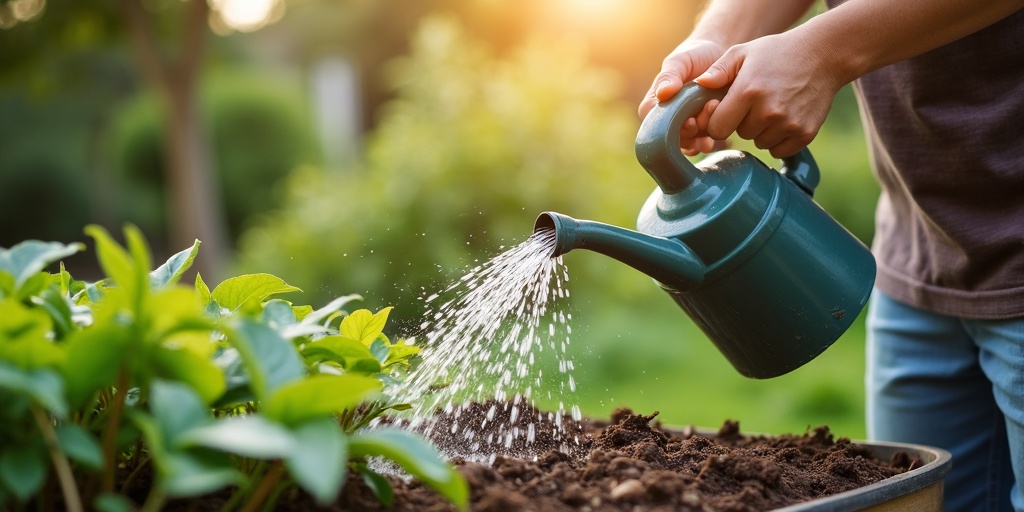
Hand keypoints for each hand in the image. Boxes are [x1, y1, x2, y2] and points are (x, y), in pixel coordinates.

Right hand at [638, 39, 727, 155]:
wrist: (719, 56)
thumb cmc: (694, 56)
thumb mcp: (680, 60)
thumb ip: (670, 75)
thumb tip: (663, 94)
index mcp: (655, 104)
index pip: (654, 123)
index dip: (669, 126)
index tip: (689, 119)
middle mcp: (667, 119)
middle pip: (672, 137)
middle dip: (691, 130)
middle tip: (710, 108)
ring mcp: (684, 126)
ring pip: (688, 142)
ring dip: (703, 134)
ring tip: (717, 109)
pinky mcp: (701, 130)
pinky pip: (700, 144)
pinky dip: (707, 142)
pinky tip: (718, 137)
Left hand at [694, 28, 844, 157]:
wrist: (822, 55)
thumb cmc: (776, 53)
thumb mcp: (743, 52)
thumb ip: (718, 70)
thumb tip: (699, 85)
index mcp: (748, 91)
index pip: (717, 128)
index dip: (719, 120)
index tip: (728, 110)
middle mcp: (768, 111)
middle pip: (741, 134)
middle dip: (744, 122)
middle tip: (757, 102)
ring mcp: (788, 124)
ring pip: (760, 143)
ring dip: (762, 131)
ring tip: (773, 106)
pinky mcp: (805, 134)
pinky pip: (779, 150)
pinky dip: (779, 139)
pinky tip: (785, 118)